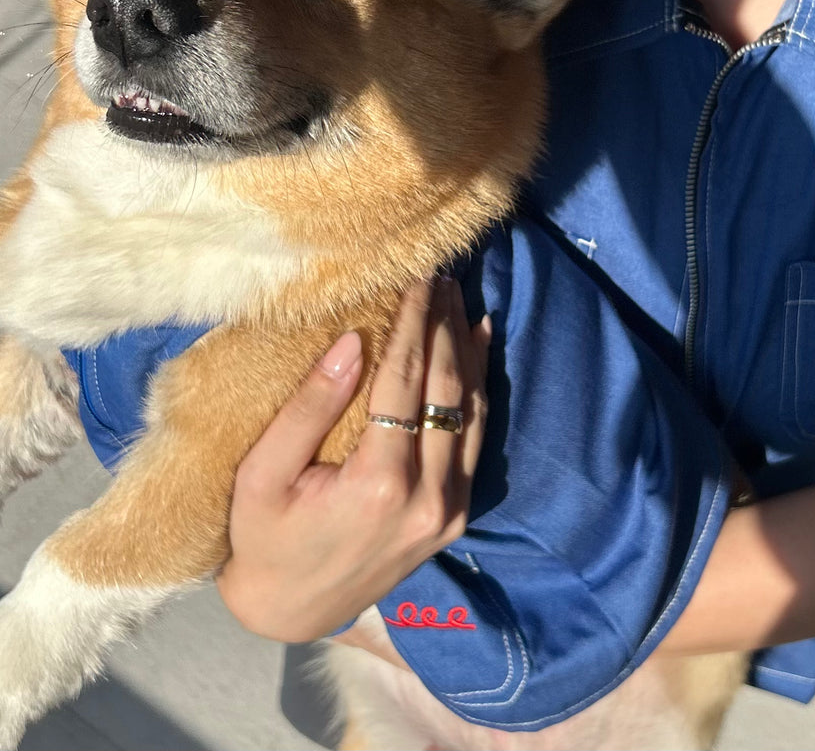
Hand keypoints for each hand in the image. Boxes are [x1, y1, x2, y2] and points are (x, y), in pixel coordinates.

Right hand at [216, 279, 489, 641]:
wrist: (291, 611)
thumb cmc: (263, 537)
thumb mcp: (263, 473)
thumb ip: (310, 408)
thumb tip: (353, 341)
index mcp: (378, 484)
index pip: (405, 380)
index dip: (413, 323)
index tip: (417, 276)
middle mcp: (427, 497)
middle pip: (446, 389)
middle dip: (442, 325)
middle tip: (439, 275)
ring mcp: (449, 510)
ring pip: (472, 410)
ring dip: (465, 348)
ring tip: (456, 297)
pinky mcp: (456, 516)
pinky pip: (477, 439)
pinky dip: (478, 388)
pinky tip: (476, 343)